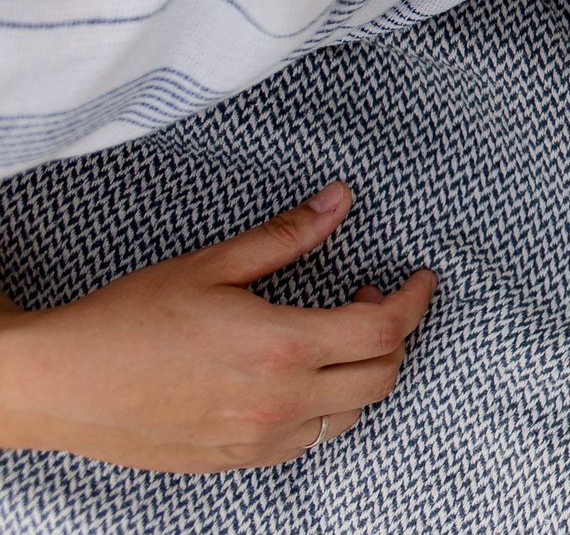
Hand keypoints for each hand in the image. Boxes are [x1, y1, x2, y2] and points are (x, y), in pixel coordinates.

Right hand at [0, 183, 435, 471]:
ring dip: (362, 374)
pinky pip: (309, 441)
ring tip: (332, 335)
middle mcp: (280, 402)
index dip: (414, 300)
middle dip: (394, 335)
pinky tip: (299, 377)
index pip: (385, 329)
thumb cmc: (127, 320)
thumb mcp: (210, 265)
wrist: (58, 385)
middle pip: (382, 376)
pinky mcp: (235, 460)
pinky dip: (325, 408)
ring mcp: (258, 438)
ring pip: (351, 414)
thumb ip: (285, 237)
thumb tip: (339, 201)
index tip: (419, 279)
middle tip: (368, 300)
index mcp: (281, 347)